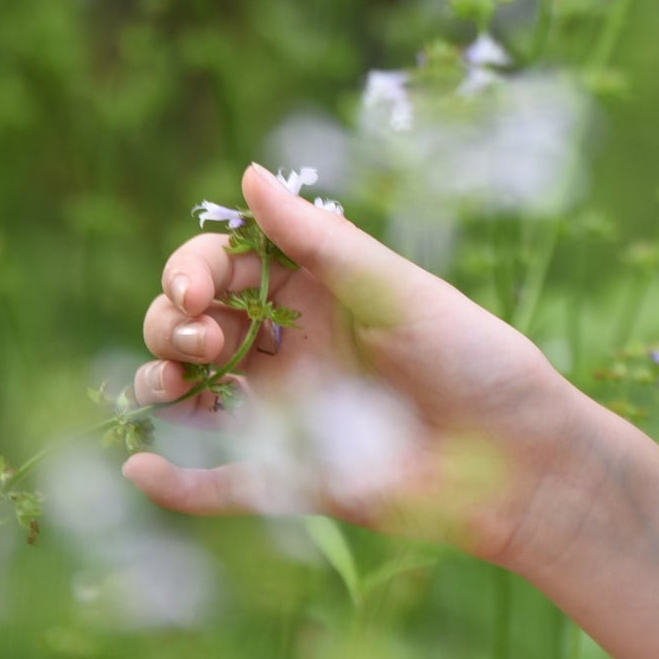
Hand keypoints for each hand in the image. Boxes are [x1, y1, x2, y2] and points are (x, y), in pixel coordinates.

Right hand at [123, 163, 591, 570]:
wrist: (519, 454)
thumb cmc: (470, 353)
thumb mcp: (394, 289)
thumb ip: (318, 241)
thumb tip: (248, 174)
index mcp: (311, 288)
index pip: (222, 266)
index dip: (191, 272)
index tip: (193, 292)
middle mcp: (288, 346)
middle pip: (192, 325)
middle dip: (170, 325)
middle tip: (201, 342)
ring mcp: (286, 413)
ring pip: (193, 397)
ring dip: (161, 386)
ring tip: (171, 388)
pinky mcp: (293, 480)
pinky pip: (219, 484)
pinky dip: (174, 482)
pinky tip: (140, 469)